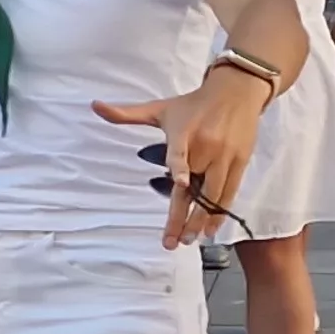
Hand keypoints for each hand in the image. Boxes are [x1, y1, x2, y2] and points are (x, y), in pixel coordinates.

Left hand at [98, 71, 268, 247]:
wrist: (236, 91)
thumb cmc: (192, 104)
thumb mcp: (159, 108)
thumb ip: (127, 114)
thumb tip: (94, 106)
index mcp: (184, 134)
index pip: (180, 153)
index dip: (181, 168)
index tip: (181, 183)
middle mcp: (206, 147)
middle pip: (196, 187)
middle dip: (184, 216)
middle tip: (173, 242)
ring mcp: (225, 156)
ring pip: (214, 194)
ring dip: (202, 220)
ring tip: (189, 240)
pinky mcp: (240, 162)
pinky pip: (230, 191)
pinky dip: (221, 212)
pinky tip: (210, 229)